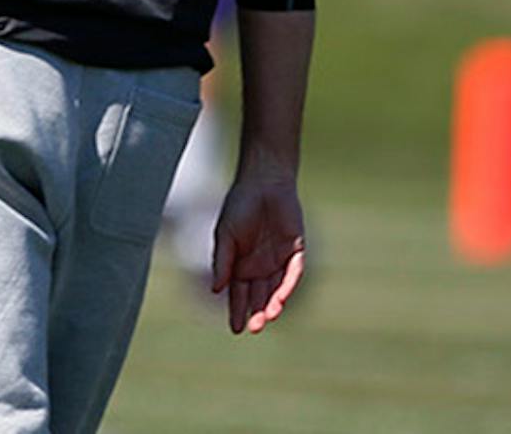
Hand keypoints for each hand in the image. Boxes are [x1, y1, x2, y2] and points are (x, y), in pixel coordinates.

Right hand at [210, 165, 305, 334]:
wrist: (263, 182)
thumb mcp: (225, 235)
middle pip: (258, 296)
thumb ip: (222, 262)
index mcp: (240, 265)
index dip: (237, 311)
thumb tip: (215, 291)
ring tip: (269, 317)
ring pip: (277, 289)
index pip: (239, 294)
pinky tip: (280, 298)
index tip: (236, 329)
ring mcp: (278, 260)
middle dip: (256, 313)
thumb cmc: (239, 206)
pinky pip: (293, 273)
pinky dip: (287, 286)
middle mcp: (260, 267)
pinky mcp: (295, 251)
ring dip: (273, 304)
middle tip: (254, 328)